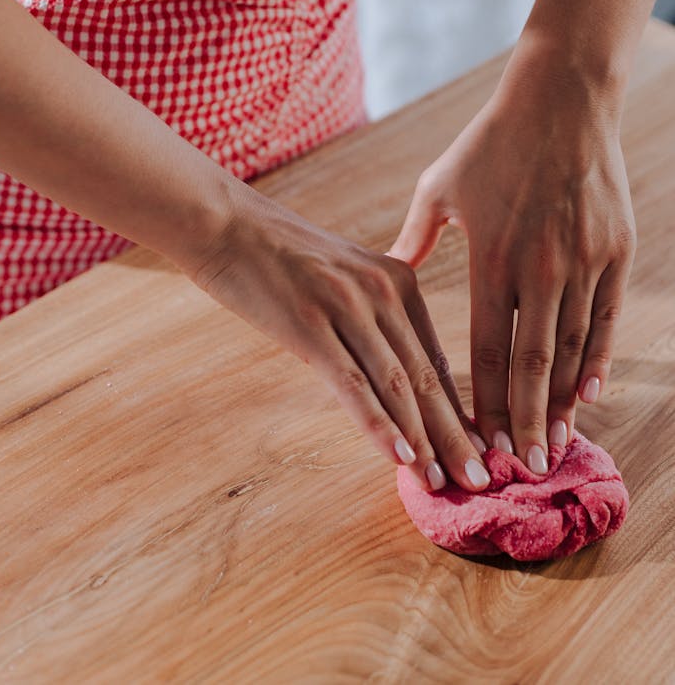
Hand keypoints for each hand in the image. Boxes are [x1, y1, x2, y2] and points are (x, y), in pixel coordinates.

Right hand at [192, 188, 491, 492]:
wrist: (223, 222)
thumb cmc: (276, 255)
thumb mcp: (341, 273)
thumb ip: (370, 313)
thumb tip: (389, 370)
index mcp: (397, 279)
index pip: (434, 358)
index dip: (458, 411)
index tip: (478, 451)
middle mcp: (383, 291)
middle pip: (426, 376)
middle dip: (455, 435)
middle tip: (481, 481)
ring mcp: (347, 306)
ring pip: (397, 385)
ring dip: (424, 441)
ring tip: (444, 483)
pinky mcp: (310, 324)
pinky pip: (352, 383)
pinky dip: (379, 425)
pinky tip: (399, 459)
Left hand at [386, 41, 636, 474]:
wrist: (561, 102)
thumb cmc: (491, 145)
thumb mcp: (440, 187)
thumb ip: (415, 237)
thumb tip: (390, 269)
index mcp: (489, 260)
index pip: (482, 350)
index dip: (480, 402)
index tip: (477, 441)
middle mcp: (538, 270)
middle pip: (530, 365)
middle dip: (523, 422)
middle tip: (522, 468)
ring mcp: (582, 263)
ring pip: (572, 350)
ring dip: (562, 403)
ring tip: (554, 444)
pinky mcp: (614, 252)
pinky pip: (607, 319)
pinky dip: (599, 360)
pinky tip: (589, 394)